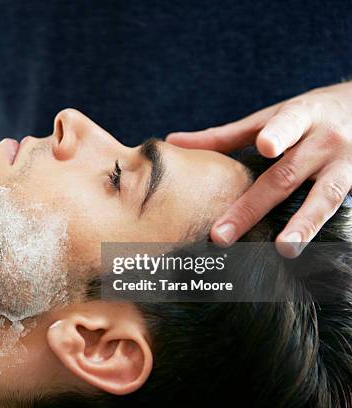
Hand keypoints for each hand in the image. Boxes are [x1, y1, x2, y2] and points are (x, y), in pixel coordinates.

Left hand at [166, 81, 351, 256]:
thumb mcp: (270, 117)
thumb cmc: (306, 116)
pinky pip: (339, 212)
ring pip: (325, 198)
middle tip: (221, 236)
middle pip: (286, 176)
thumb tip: (171, 141)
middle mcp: (325, 141)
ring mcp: (347, 165)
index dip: (279, 134)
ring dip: (304, 226)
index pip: (289, 123)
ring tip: (284, 250)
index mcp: (300, 116)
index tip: (267, 146)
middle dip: (253, 207)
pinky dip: (320, 231)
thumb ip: (224, 136)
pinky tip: (303, 254)